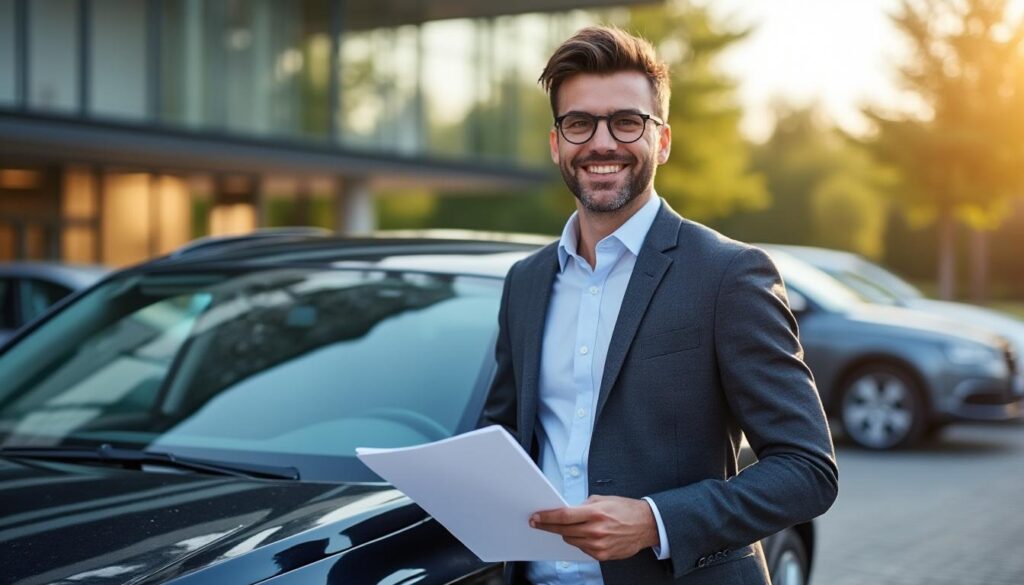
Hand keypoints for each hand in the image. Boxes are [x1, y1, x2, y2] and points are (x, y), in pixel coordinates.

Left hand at [529, 495, 659, 560]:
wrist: (646, 526)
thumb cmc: (625, 510)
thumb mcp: (603, 499)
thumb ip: (583, 505)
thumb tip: (566, 511)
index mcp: (596, 513)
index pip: (563, 516)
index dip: (546, 517)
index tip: (535, 517)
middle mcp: (596, 530)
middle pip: (563, 530)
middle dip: (550, 526)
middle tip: (539, 522)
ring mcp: (599, 545)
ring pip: (570, 540)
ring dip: (565, 533)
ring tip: (566, 526)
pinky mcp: (602, 555)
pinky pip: (581, 548)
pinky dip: (579, 541)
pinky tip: (584, 534)